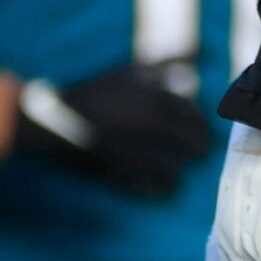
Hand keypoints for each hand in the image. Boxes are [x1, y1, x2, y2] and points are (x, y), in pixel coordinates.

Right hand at [10, 61, 211, 196]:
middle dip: (200, 150)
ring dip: (179, 173)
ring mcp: (136, 153)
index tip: (204, 132)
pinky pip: (150, 187)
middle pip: (191, 144)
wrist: (56, 122)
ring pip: (174, 171)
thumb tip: (191, 78)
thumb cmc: (95, 93)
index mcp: (156, 101)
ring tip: (179, 175)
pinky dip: (160, 188)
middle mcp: (151, 128)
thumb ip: (162, 71)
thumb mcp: (129, 73)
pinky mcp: (120, 174)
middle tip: (200, 154)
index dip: (203, 126)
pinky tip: (162, 187)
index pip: (194, 117)